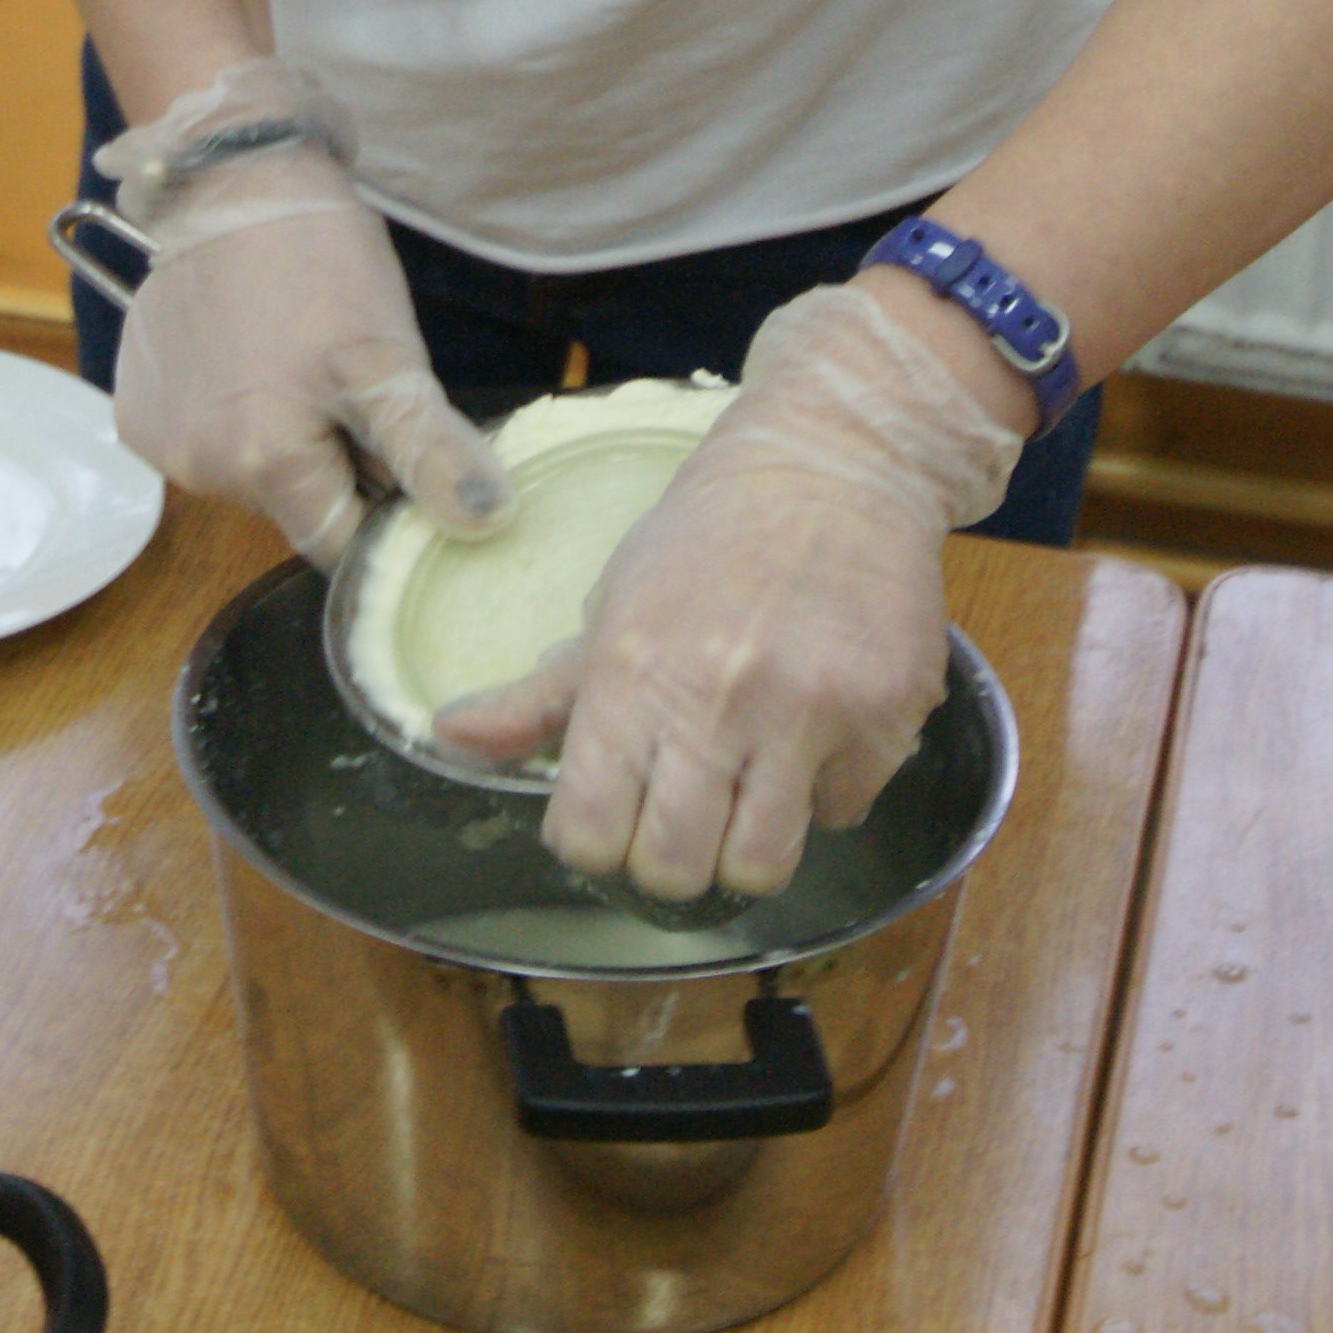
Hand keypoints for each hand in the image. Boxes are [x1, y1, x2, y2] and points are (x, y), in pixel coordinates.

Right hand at [100, 61, 510, 570]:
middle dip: (332, 468)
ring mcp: (159, 441)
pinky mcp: (136, 409)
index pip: (339, 546)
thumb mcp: (389, 354)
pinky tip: (246, 355)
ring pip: (249, 476)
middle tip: (351, 393)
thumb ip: (427, 450)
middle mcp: (199, 471)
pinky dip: (230, 415)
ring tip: (298, 362)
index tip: (399, 462)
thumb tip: (484, 523)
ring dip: (280, 440)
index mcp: (264, 466)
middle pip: (293, 510)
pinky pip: (201, 440)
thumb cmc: (318, 258)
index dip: (381, 516)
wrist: (230, 175)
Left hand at [432, 281, 1022, 896]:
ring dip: (749, 842)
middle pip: (675, 871)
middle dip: (670, 858)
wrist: (834, 461)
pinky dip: (827, 790)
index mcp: (633, 670)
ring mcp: (809, 712)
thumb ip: (539, 692)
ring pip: (763, 867)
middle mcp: (719, 698)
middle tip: (683, 813)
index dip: (595, 840)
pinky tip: (815, 733)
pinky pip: (844, 813)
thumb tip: (447, 737)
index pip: (589, 834)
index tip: (614, 813)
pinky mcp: (885, 715)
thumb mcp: (614, 602)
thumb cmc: (709, 536)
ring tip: (748, 787)